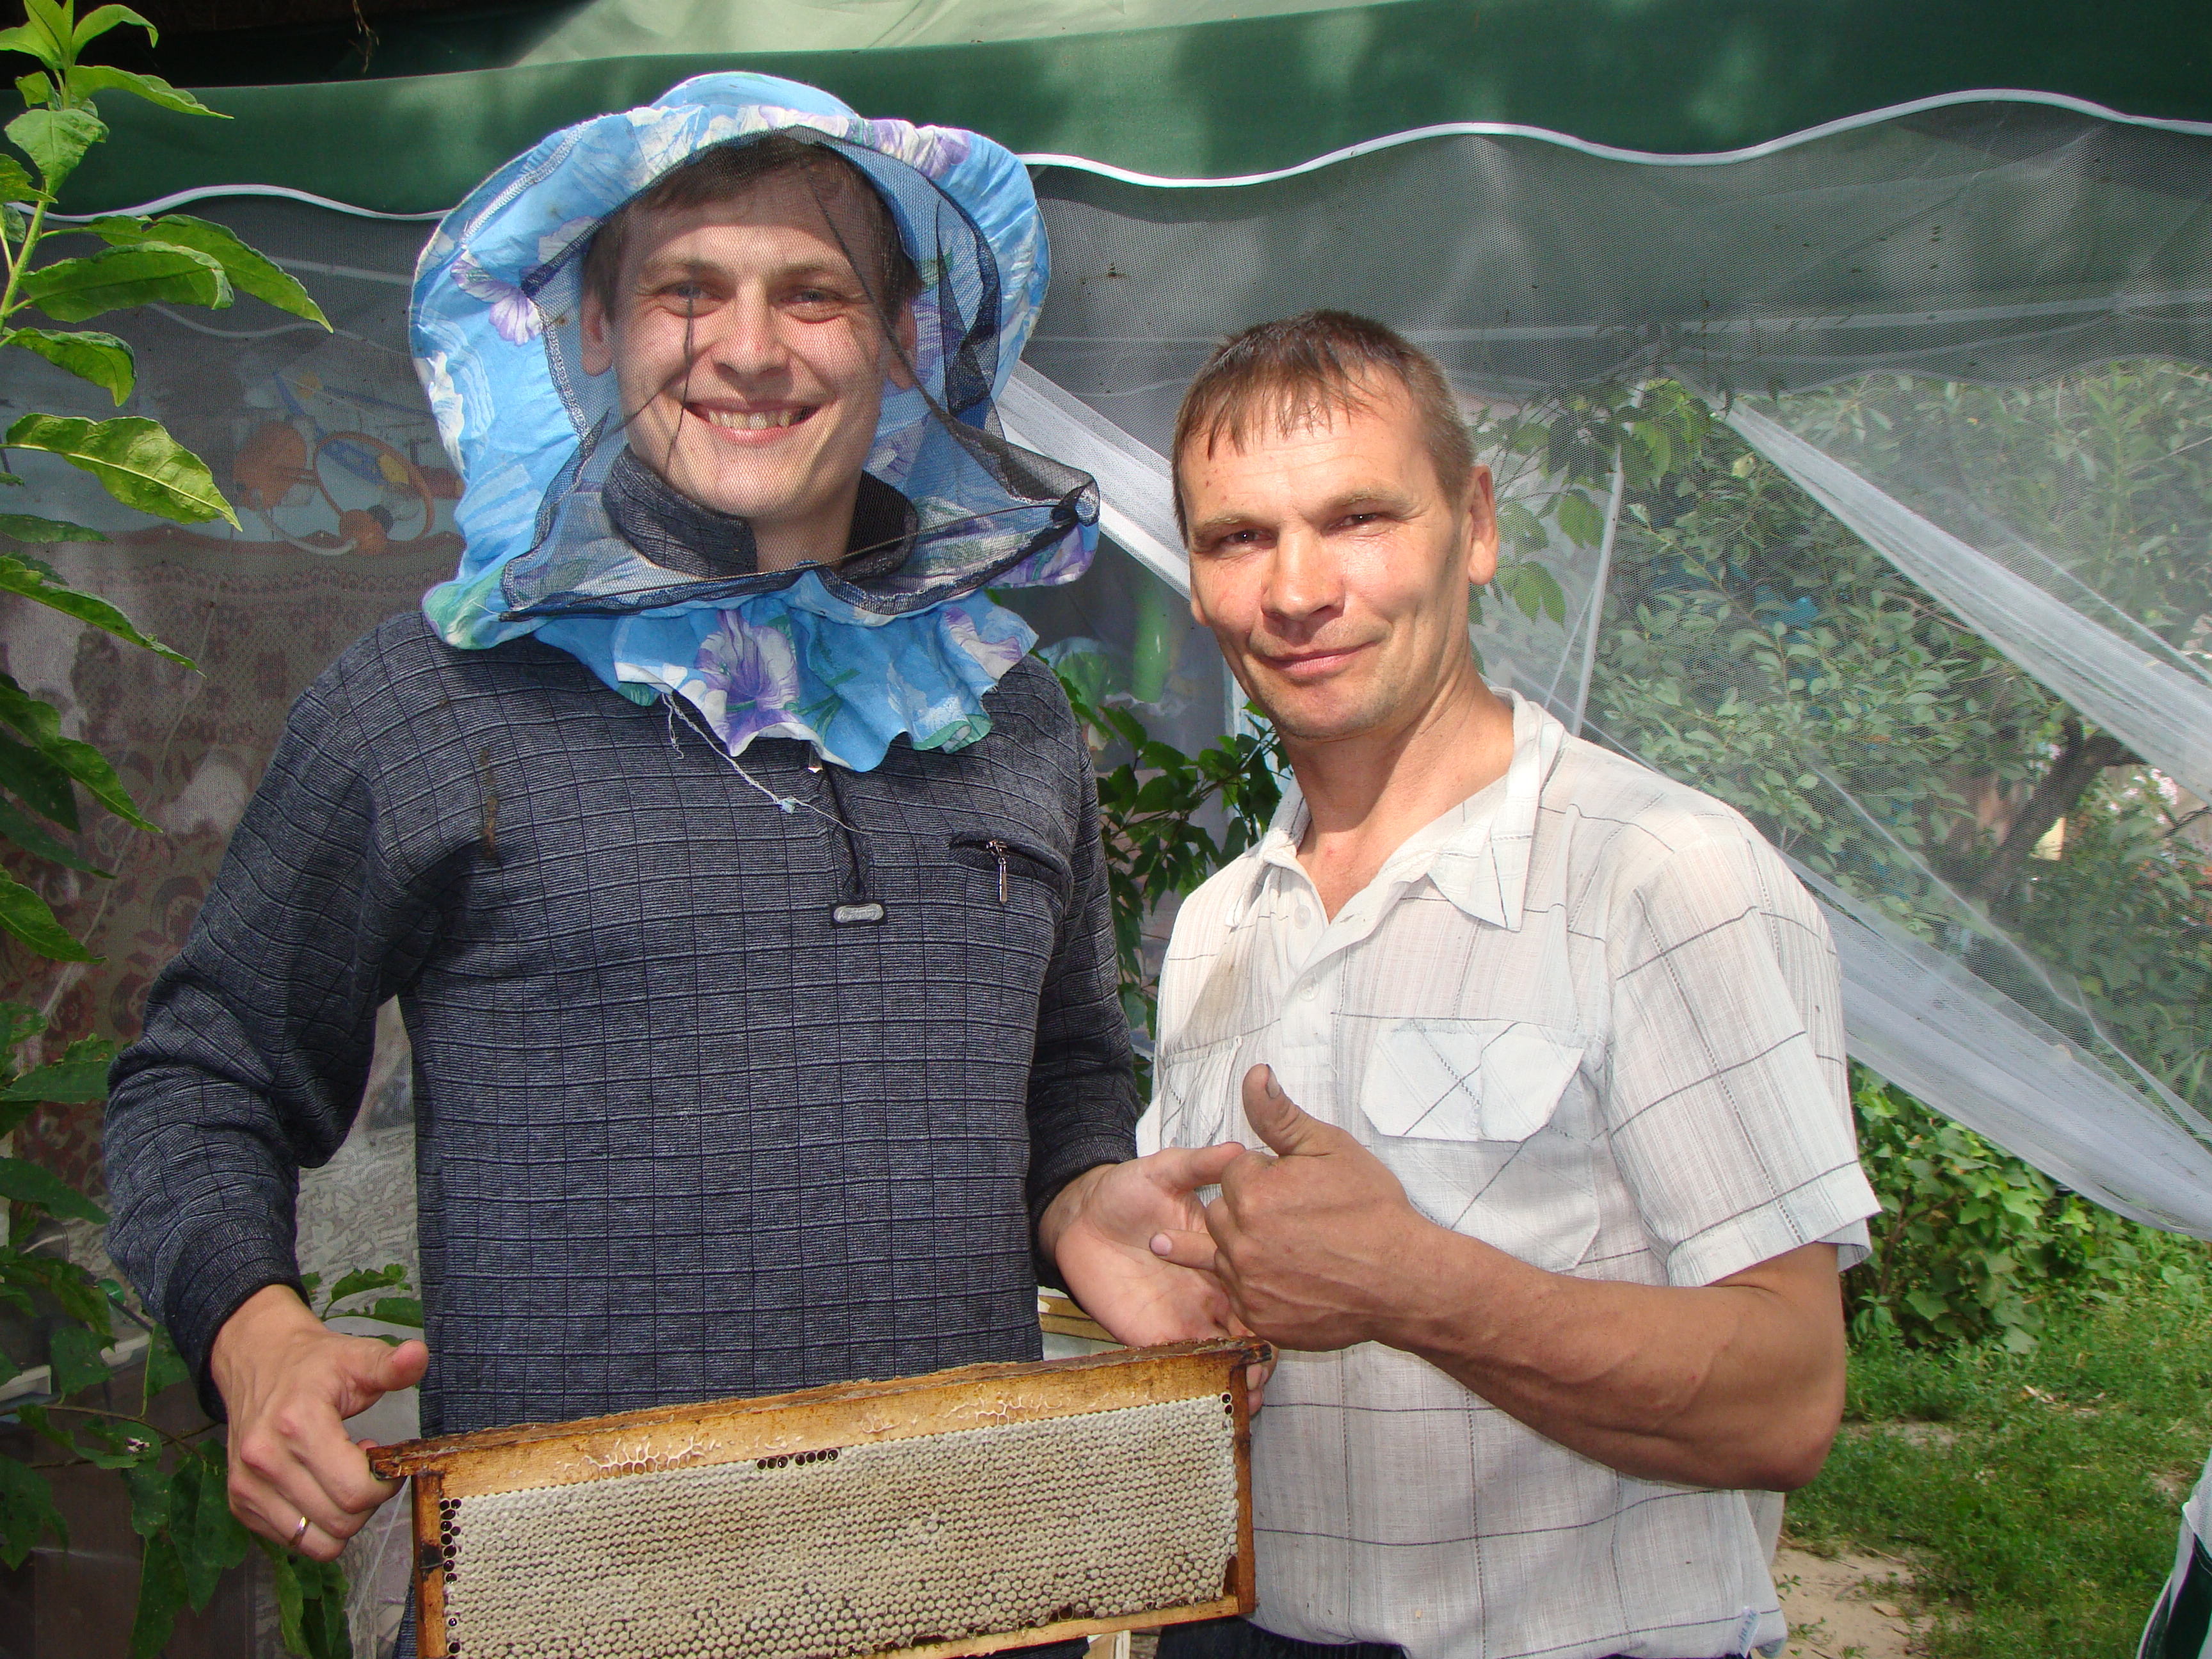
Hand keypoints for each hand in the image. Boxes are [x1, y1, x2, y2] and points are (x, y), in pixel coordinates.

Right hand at [210, 1284, 429, 1561]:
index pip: (355, 1491)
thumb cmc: (313, 1365)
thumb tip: (418, 1356)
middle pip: (341, 1521)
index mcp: (296, 1425)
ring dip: (343, 1519)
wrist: (258, 1361)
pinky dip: (316, 1524)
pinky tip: (319, 1486)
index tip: (383, 1458)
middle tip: (367, 1467)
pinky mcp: (240, 1504)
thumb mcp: (357, 1357)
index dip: (384, 1483)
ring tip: (343, 1478)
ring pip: (318, 1542)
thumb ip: (390, 1365)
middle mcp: (265, 1462)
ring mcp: (247, 1487)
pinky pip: (294, 1541)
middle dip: (368, 1501)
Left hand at [1041, 1150, 1274, 1406]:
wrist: (1082, 1218)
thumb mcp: (1165, 1172)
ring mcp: (1185, 1317)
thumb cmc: (1127, 1191)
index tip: (1289, 1323)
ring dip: (1239, 1377)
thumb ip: (1200, 1166)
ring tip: (1251, 1394)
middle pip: (1250, 1332)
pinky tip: (1213, 1394)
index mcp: (1221, 1257)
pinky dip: (1202, 1382)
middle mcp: (1210, 1293)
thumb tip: (1238, 1152)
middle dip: (1264, 1357)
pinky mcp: (1154, 1335)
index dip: (1277, 1306)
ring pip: (1223, 1356)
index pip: (1259, 1286)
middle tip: (1269, 1372)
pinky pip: (1184, 1365)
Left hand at [1152, 1065, 1433, 1351]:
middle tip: (1292, 1217)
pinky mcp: (1260, 1318)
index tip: (1295, 1185)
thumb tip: (1254, 1075)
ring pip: (1223, 1255)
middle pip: (1220, 1213)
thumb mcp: (1329, 1147)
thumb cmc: (1372, 1209)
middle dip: (1245, 1210)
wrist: (1404, 1279)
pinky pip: (1237, 1294)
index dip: (1265, 1175)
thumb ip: (1279, 1114)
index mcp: (1252, 1192)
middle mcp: (1241, 1240)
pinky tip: (1281, 1278)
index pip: (1235, 1172)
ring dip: (1241, 1247)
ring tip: (1265, 1246)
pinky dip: (1252, 1286)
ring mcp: (1249, 1284)